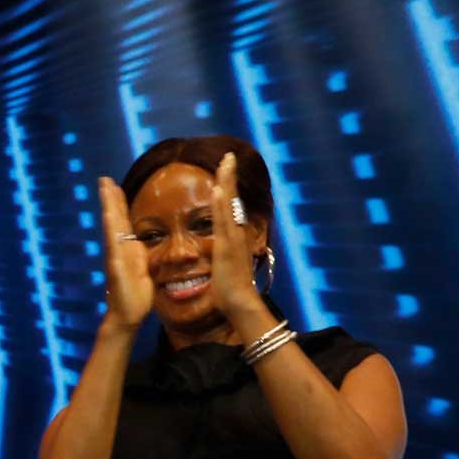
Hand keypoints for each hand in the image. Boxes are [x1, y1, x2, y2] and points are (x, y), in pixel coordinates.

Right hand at [96, 176, 152, 331]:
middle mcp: (117, 251)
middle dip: (109, 199)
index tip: (112, 184)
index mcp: (125, 249)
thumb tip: (136, 240)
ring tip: (105, 192)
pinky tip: (109, 222)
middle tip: (104, 179)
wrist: (127, 316)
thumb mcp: (141, 267)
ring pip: (111, 230)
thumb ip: (138, 252)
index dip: (117, 202)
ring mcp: (115, 259)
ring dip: (109, 210)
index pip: (121, 221)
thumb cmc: (135, 294)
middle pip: (113, 220)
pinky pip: (114, 249)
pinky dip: (111, 234)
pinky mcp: (117, 270)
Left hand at [206, 152, 271, 331]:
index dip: (228, 187)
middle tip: (228, 155)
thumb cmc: (230, 288)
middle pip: (233, 199)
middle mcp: (236, 233)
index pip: (230, 205)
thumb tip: (222, 246)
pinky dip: (222, 206)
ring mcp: (232, 239)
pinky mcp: (226, 248)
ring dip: (227, 183)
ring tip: (224, 162)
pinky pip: (223, 223)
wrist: (239, 302)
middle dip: (230, 176)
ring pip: (230, 206)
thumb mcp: (225, 263)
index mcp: (233, 235)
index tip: (225, 168)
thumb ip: (224, 251)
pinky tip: (219, 190)